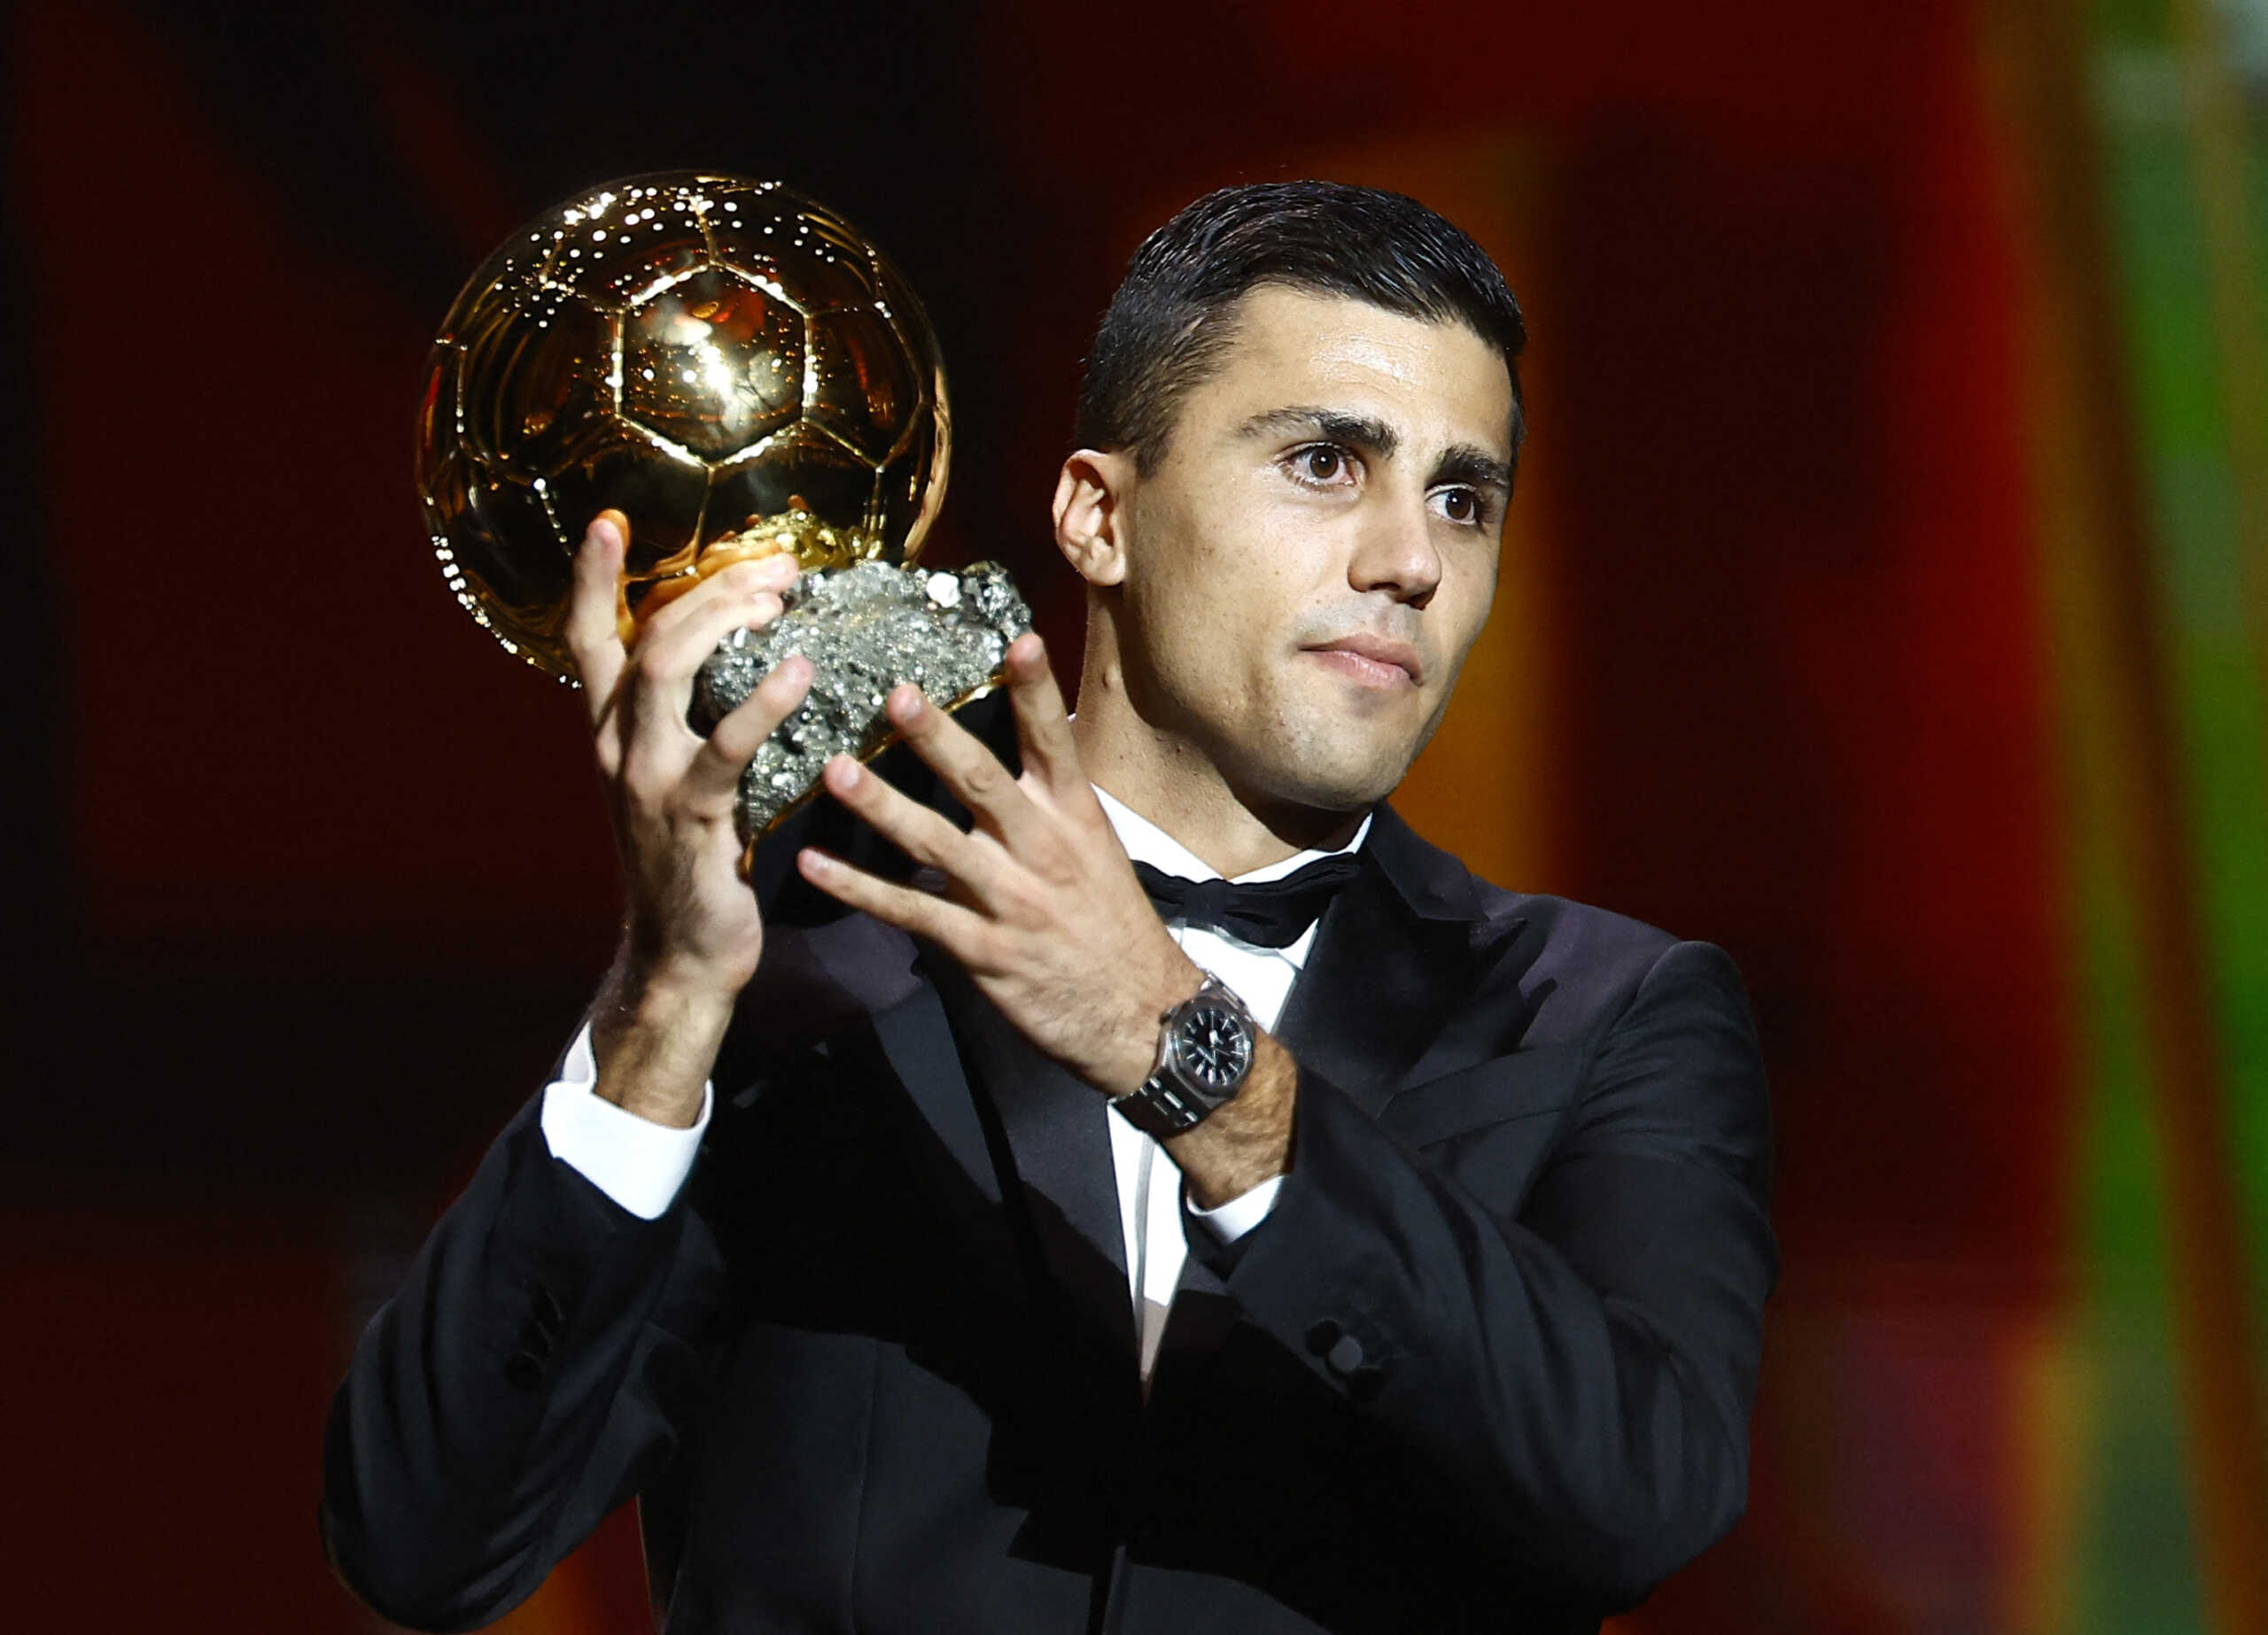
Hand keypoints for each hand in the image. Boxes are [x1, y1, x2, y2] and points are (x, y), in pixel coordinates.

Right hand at [563, 511, 812, 1123]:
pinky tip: (799, 674)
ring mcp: (645, 779)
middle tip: (775, 566)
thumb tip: (754, 657)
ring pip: (669, 671)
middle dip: (710, 588)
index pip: (589, 640)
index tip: (608, 520)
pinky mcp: (688, 815)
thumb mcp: (679, 781)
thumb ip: (693, 724)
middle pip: (647, 636)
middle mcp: (616, 745)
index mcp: (611, 732)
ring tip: (780, 597)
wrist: (681, 954)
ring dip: (726, 622)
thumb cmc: (694, 861)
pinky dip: (762, 704)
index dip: (593, 579)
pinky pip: (724, 747)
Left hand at [794, 634, 1198, 1097]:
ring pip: (937, 845)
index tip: (1019, 639)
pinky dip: (859, 890)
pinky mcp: (982, 950)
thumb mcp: (1097, 852)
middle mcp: (1042, 850)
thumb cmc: (1113, 926)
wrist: (1139, 1015)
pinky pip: (912, 913)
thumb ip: (1048, 806)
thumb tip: (1018, 753)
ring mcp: (1010, 900)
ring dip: (881, 807)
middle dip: (938, 737)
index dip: (1036, 690)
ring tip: (834, 771)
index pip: (1054, 742)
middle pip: (983, 782)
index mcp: (1075, 817)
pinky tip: (815, 866)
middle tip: (896, 695)